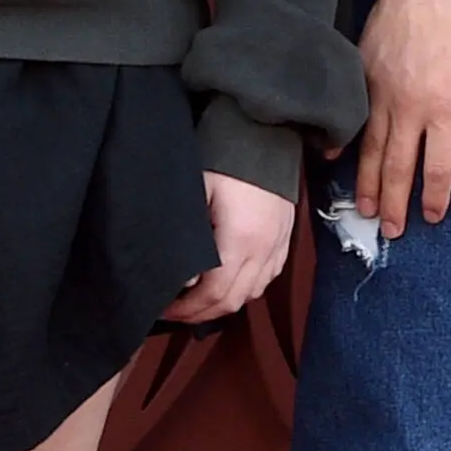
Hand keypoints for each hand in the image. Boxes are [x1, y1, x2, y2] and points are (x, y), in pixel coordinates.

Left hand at [162, 172, 298, 326]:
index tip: (165, 308)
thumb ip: (189, 239)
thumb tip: (184, 280)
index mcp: (240, 240)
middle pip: (232, 301)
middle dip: (201, 313)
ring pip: (251, 294)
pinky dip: (246, 290)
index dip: (188, 309)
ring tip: (198, 301)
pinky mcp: (285, 240)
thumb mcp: (198, 192)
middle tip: (176, 312)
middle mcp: (263, 250)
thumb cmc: (228, 160)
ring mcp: (277, 247)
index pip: (214, 293)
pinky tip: (229, 285)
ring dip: (223, 304)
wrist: (268, 136)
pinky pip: (267, 279)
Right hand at [358, 0, 450, 229]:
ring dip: (366, 183)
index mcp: (447, 108)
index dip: (435, 196)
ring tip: (364, 209)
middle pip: (398, 167)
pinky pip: (353, 117)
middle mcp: (410, 108)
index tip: (433, 217)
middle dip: (394, 203)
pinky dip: (343, 142)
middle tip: (391, 231)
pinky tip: (335, 160)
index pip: (438, 166)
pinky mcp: (363, 75)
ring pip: (370, 149)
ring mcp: (381, 93)